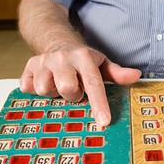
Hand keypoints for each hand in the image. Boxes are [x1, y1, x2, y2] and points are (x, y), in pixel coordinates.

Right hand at [20, 46, 140, 125]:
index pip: (93, 84)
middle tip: (75, 89)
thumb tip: (136, 76)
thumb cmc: (83, 60)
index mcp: (83, 57)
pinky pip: (27, 88)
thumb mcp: (102, 64)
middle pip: (67, 89)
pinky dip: (35, 90)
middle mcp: (62, 57)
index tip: (103, 121)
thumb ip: (117, 73)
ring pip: (44, 90)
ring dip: (53, 93)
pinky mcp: (28, 67)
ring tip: (59, 85)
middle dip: (72, 95)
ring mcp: (43, 61)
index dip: (98, 104)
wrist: (57, 42)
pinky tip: (46, 83)